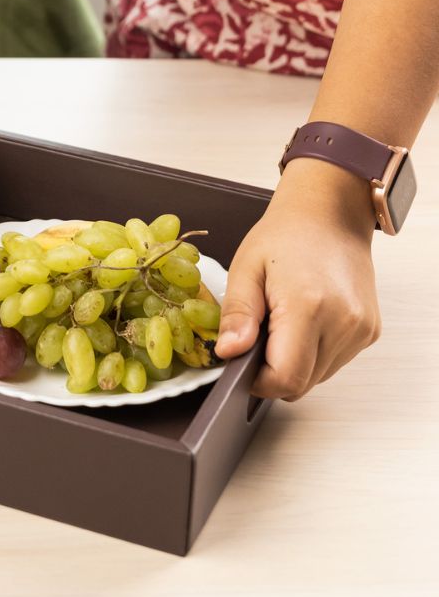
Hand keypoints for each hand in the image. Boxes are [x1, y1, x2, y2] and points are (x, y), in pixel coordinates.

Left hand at [215, 159, 381, 400]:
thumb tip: (228, 351)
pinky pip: (333, 362)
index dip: (257, 381)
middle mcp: (343, 322)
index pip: (285, 377)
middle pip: (301, 382)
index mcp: (308, 306)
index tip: (240, 364)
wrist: (329, 214)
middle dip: (271, 370)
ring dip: (293, 362)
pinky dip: (312, 353)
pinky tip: (301, 322)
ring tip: (280, 321)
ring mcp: (360, 329)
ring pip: (317, 376)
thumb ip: (237, 314)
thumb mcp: (246, 267)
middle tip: (256, 334)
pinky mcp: (369, 331)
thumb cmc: (286, 234)